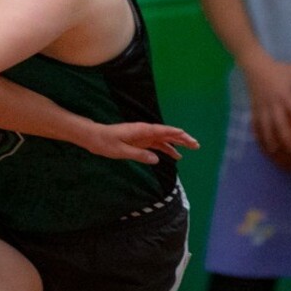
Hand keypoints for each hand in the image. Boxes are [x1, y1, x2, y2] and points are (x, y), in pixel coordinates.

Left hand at [83, 123, 199, 162]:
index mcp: (141, 130)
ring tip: (189, 150)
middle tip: (195, 145)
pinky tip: (174, 155)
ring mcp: (143, 136)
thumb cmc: (105, 142)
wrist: (94, 137)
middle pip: (167, 134)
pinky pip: (157, 145)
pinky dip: (166, 149)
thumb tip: (157, 159)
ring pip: (164, 139)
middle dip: (182, 138)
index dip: (174, 133)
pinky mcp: (141, 142)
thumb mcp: (121, 151)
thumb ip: (139, 155)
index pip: (162, 131)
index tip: (186, 135)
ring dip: (177, 144)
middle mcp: (145, 132)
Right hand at [241, 58, 290, 152]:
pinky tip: (259, 141)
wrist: (255, 66)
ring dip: (269, 138)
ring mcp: (262, 105)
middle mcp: (273, 103)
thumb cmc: (277, 69)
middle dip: (285, 137)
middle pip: (279, 123)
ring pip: (265, 125)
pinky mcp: (254, 106)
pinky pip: (256, 121)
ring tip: (273, 150)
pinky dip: (257, 131)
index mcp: (284, 95)